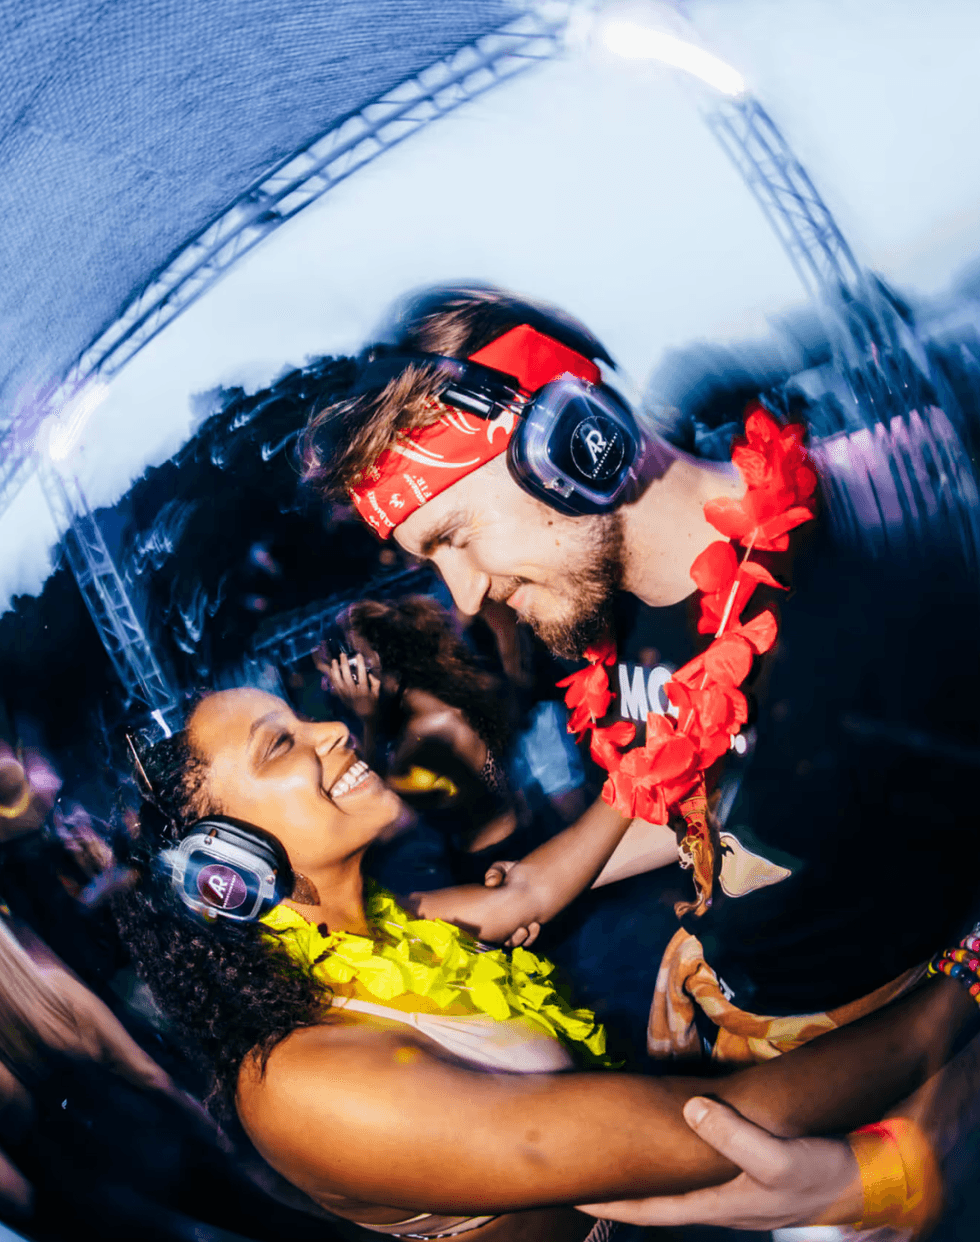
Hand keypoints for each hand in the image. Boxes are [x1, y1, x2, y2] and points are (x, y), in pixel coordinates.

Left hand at [325, 652, 379, 718]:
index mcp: (364, 690)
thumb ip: (375, 681)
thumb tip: (369, 672)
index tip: (358, 655)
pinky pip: (335, 686)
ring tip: (334, 661)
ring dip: (335, 670)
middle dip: (344, 664)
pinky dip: (333, 677)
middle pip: (347, 676)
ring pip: (338, 681)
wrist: (366, 716)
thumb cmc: (373, 702)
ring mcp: (346, 695)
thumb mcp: (377, 692)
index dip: (360, 664)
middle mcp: (354, 693)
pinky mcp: (341, 697)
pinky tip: (331, 670)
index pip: (362, 675)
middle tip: (342, 655)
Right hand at [484, 861, 540, 948]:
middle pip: (502, 940)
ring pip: (514, 942)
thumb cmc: (513, 872)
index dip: (494, 931)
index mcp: (491, 910)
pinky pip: (527, 939)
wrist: (530, 873)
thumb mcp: (503, 868)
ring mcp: (513, 926)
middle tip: (522, 930)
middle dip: (513, 938)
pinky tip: (536, 926)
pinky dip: (531, 936)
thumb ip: (495, 871)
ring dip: (523, 939)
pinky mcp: (526, 926)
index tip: (505, 923)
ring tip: (533, 926)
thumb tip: (491, 883)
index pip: (487, 927)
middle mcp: (500, 921)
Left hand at [577, 1096, 863, 1230]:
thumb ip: (733, 1136)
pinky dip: (673, 1153)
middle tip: (580, 1168)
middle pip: (655, 1198)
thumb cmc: (818, 1174)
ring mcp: (730, 1187)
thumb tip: (690, 1109)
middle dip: (619, 1188)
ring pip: (674, 1182)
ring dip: (645, 1172)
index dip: (610, 1202)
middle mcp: (715, 1200)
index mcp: (714, 1204)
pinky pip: (696, 1164)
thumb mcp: (776, 1157)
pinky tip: (669, 1132)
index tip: (573, 1193)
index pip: (649, 1208)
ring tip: (614, 1151)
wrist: (863, 1180)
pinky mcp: (746, 1169)